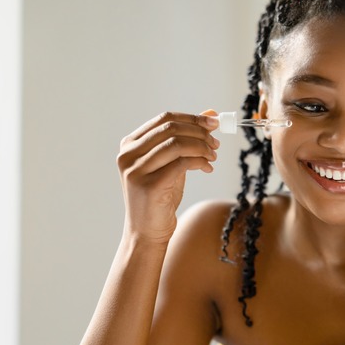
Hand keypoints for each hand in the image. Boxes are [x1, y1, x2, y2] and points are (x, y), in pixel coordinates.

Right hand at [117, 110, 218, 245]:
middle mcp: (128, 155)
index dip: (192, 118)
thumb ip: (186, 139)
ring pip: (176, 144)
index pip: (164, 119)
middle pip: (171, 129)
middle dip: (199, 133)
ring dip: (201, 147)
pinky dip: (199, 162)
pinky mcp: (149, 185)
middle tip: (216, 143)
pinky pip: (181, 164)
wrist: (147, 231)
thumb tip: (210, 113)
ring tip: (213, 156)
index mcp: (130, 144)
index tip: (214, 123)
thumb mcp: (173, 162)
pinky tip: (208, 168)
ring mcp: (135, 170)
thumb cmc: (160, 196)